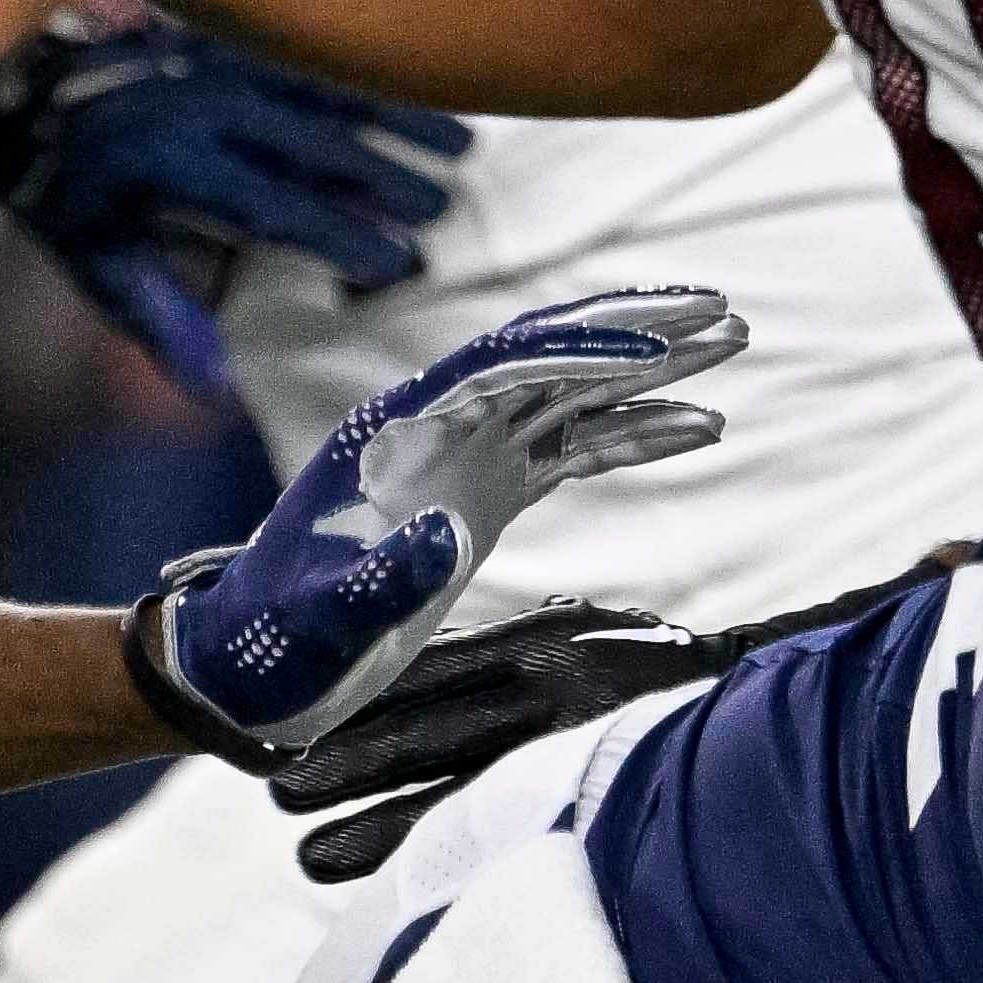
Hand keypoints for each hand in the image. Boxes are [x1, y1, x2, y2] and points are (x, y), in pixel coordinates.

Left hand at [0, 8, 470, 401]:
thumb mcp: (98, 265)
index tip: (393, 262)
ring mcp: (212, 58)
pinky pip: (306, 47)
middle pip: (309, 143)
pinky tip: (416, 83)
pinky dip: (364, 72)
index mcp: (165, 168)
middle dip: (384, 176)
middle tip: (442, 209)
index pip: (270, 206)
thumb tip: (215, 390)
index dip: (336, 234)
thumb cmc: (67, 195)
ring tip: (459, 147)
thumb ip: (162, 321)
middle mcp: (195, 105)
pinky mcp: (222, 28)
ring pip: (321, 85)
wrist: (17, 88)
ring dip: (394, 116)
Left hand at [130, 286, 738, 763]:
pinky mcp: (486, 493)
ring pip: (572, 393)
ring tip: (733, 346)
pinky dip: (634, 433)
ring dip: (651, 370)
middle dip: (634, 332)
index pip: (496, 367)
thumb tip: (445, 533)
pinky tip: (701, 426)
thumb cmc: (274, 642)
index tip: (650, 353)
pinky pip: (573, 447)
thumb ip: (380, 578)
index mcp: (393, 434)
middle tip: (724, 314)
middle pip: (547, 355)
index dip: (574, 352)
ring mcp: (465, 455)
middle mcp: (434, 426)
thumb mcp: (321, 618)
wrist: (248, 668)